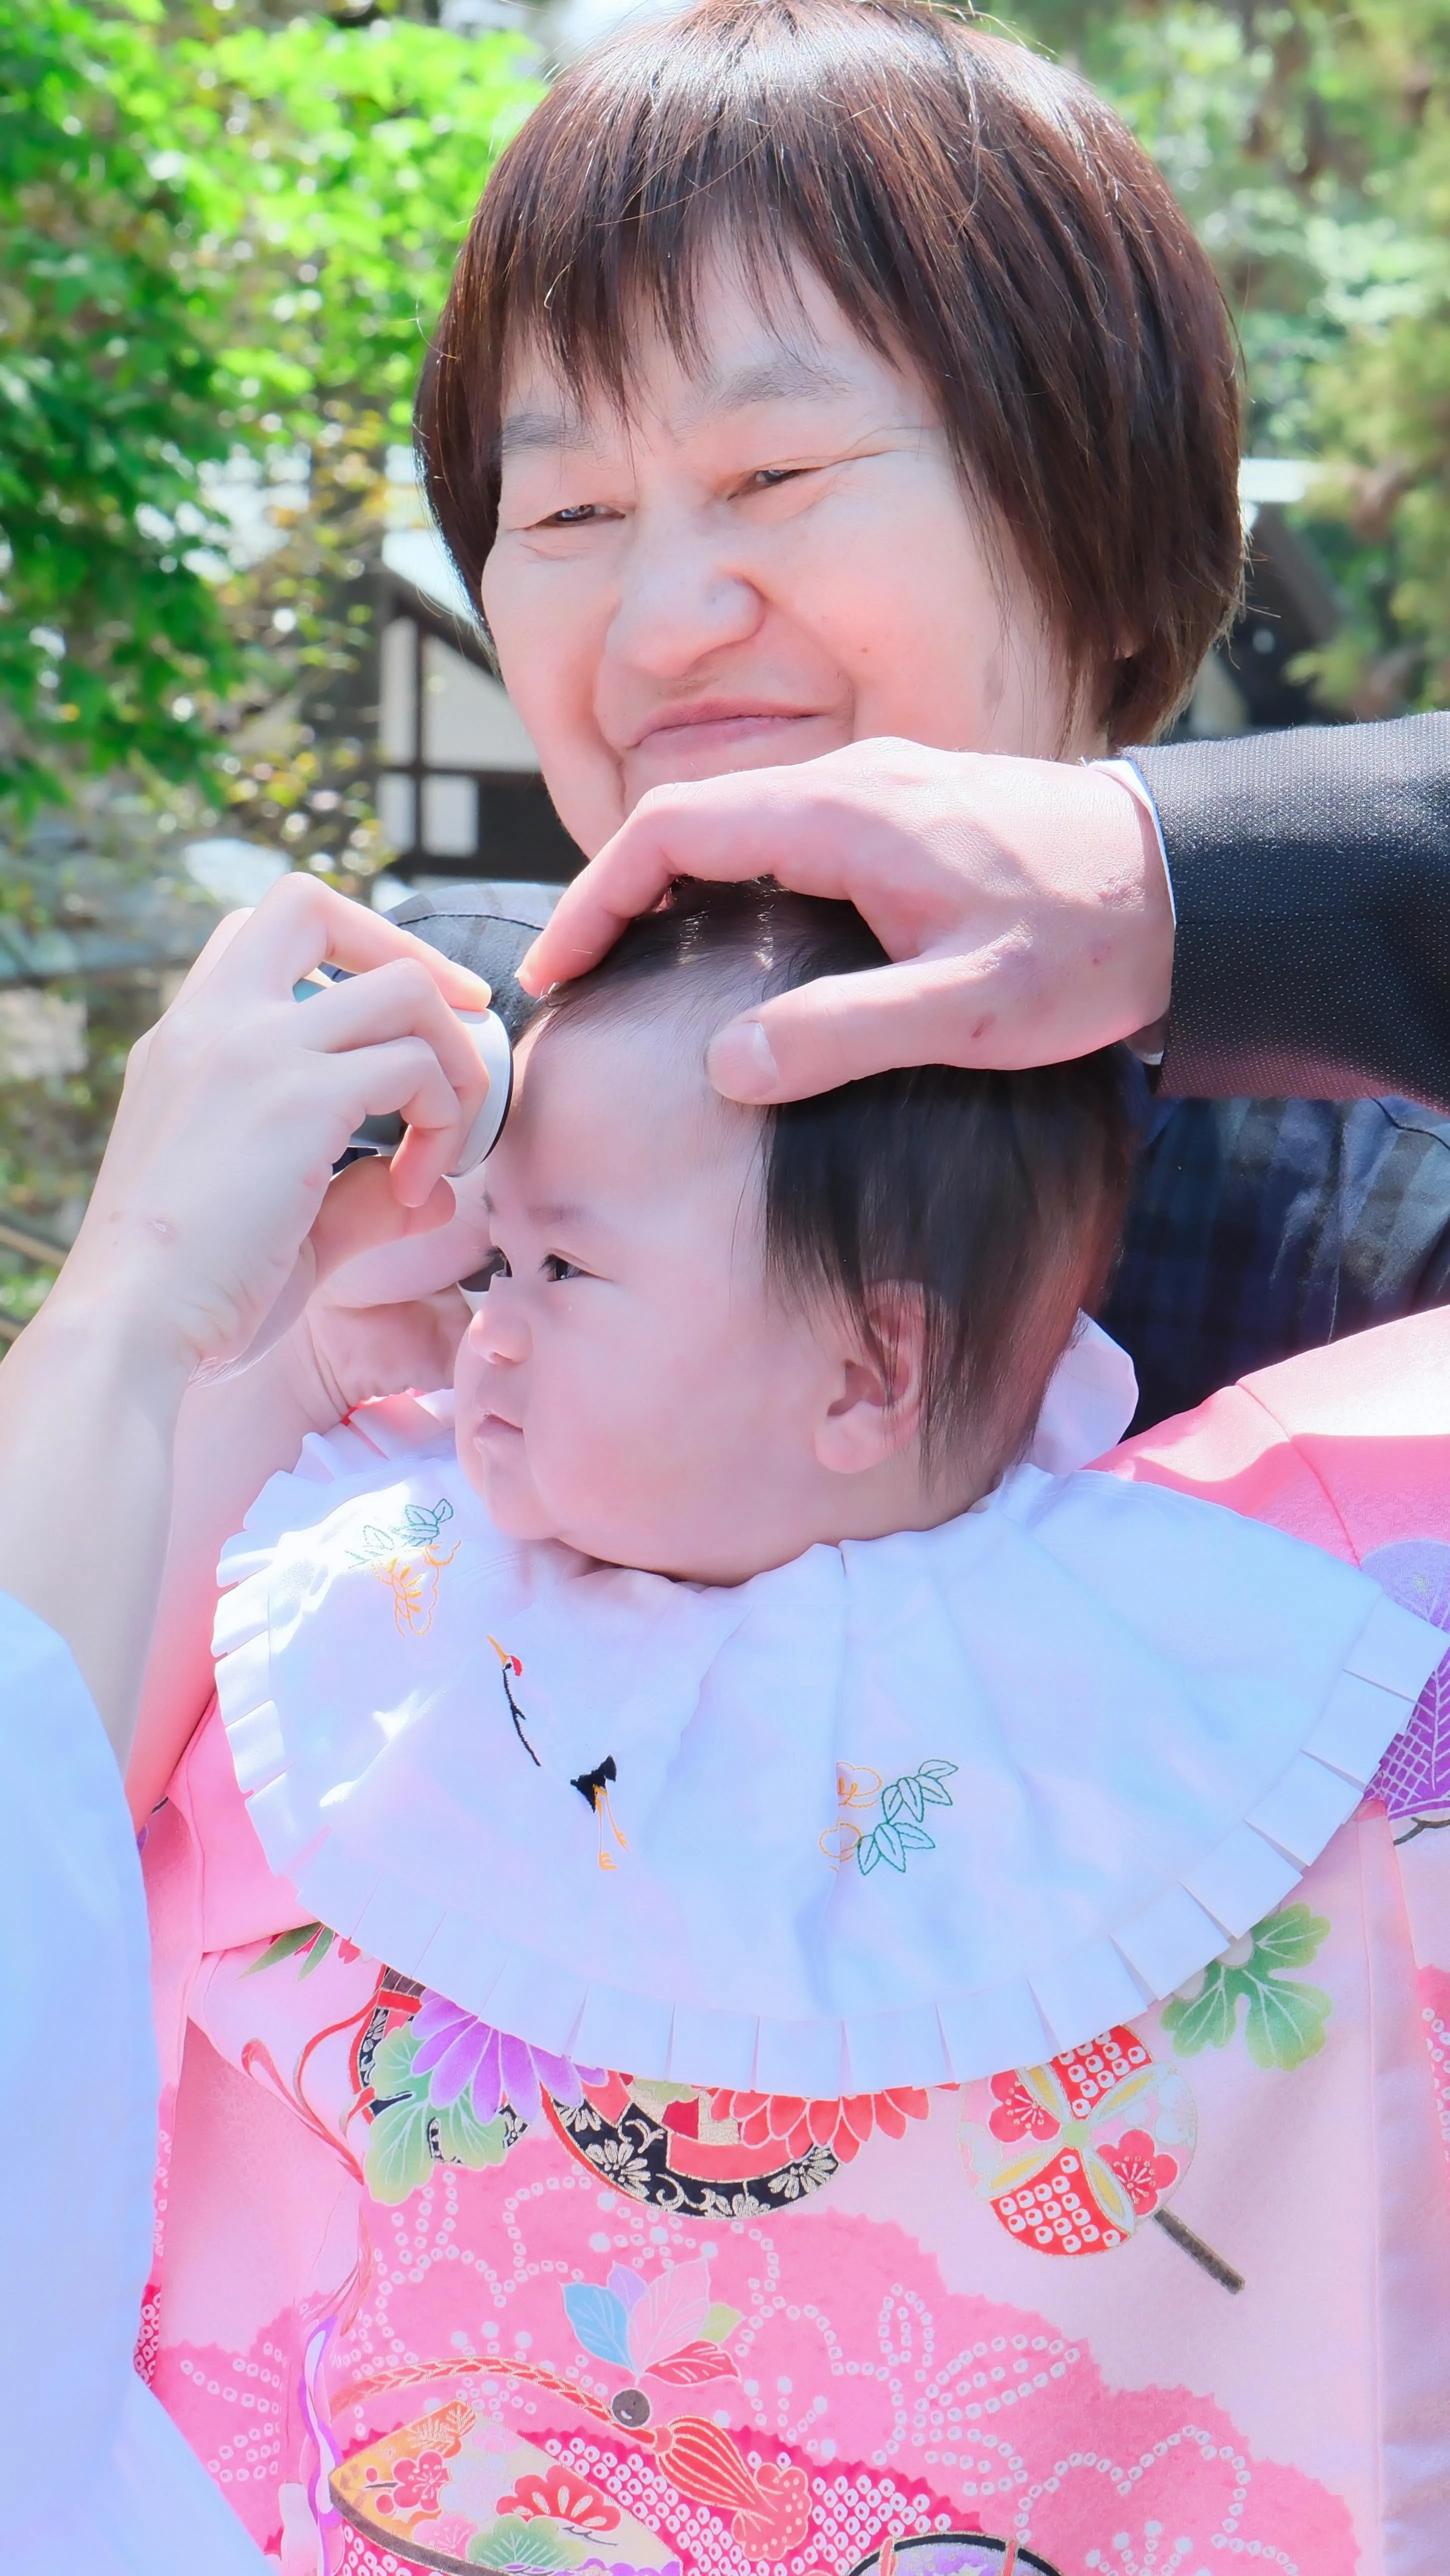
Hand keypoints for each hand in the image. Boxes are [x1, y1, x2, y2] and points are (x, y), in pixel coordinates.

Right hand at [56, 873, 491, 1376]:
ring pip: (403, 986)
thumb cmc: (192, 1288)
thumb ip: (359, 1194)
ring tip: (440, 1149)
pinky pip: (416, 1067)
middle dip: (407, 951)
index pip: (260, 933)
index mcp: (186, 1038)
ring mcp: (255, 1048)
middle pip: (313, 903)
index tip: (397, 1025)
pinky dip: (441, 1123)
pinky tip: (416, 1191)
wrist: (133, 1322)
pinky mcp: (299, 1096)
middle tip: (462, 1023)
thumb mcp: (275, 1215)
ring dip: (451, 1061)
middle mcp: (213, 1021)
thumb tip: (437, 1194)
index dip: (345, 955)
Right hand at [520, 738, 1172, 1098]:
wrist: (1186, 888)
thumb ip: (845, 1036)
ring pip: (736, 823)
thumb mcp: (970, 1012)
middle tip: (576, 983)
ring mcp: (880, 789)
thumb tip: (726, 1066)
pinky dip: (730, 883)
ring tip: (633, 972)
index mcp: (846, 816)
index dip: (598, 898)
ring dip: (671, 889)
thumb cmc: (1084, 949)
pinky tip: (732, 949)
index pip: (673, 830)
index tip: (558, 970)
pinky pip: (784, 832)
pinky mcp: (906, 812)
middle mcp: (852, 781)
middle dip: (616, 897)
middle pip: (689, 819)